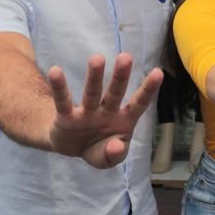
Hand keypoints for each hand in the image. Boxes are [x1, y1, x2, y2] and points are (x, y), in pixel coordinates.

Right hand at [47, 53, 163, 167]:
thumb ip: (115, 155)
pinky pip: (63, 101)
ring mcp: (86, 112)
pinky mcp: (66, 116)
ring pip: (92, 93)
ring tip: (97, 59)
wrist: (72, 149)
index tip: (158, 72)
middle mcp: (106, 111)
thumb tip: (115, 146)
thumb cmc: (99, 148)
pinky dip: (60, 87)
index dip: (148, 89)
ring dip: (94, 77)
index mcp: (123, 120)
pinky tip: (56, 71)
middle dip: (121, 76)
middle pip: (115, 92)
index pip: (138, 103)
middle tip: (126, 57)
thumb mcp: (109, 158)